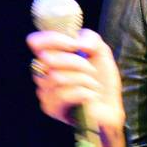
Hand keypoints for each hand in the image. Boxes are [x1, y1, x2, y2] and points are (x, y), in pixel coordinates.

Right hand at [26, 28, 126, 146]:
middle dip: (76, 62)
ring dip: (84, 79)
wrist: (110, 106)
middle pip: (47, 59)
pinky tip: (90, 96)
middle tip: (91, 70)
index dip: (54, 39)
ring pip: (57, 77)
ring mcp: (44, 92)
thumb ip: (90, 38)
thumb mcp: (101, 52)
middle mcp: (42, 73)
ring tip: (93, 84)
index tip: (74, 45)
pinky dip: (84, 92)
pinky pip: (64, 94)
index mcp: (51, 56)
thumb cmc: (102, 79)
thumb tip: (77, 43)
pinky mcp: (51, 108)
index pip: (35, 42)